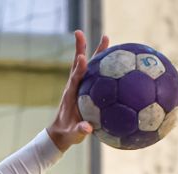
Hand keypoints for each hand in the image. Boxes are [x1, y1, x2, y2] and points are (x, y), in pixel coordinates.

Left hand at [47, 30, 110, 150]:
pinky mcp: (86, 88)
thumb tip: (88, 129)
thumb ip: (80, 131)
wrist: (61, 133)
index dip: (79, 68)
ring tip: (106, 38)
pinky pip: (96, 73)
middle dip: (83, 49)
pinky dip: (104, 64)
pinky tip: (117, 58)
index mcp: (70, 95)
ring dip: (96, 52)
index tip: (83, 57)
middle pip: (80, 64)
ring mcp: (80, 85)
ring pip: (89, 65)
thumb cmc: (67, 134)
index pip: (75, 78)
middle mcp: (74, 86)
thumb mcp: (73, 134)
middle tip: (85, 34)